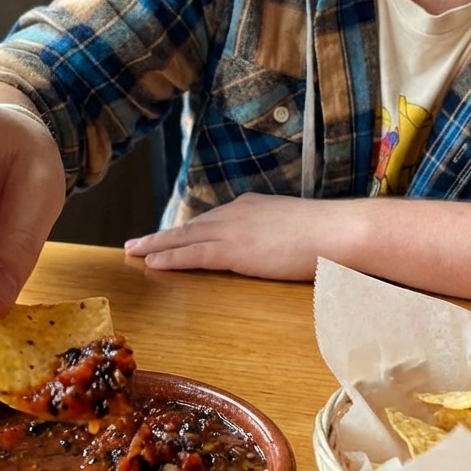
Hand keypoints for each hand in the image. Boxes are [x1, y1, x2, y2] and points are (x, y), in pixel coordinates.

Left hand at [124, 193, 338, 279]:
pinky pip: (194, 254)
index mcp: (252, 207)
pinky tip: (152, 263)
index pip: (213, 221)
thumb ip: (279, 238)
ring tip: (132, 252)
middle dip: (162, 236)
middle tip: (136, 243)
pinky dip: (170, 258)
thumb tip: (277, 249)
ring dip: (156, 246)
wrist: (338, 232)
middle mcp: (237, 213)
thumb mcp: (297, 231)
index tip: (170, 237)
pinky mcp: (235, 250)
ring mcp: (234, 230)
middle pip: (191, 226)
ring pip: (185, 238)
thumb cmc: (329, 236)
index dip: (188, 231)